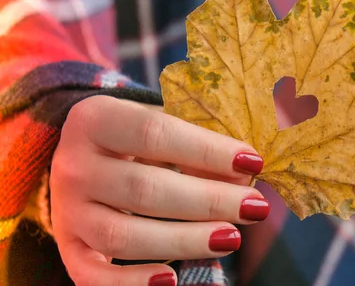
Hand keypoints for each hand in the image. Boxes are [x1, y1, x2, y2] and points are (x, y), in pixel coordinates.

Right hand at [50, 95, 268, 285]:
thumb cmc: (134, 137)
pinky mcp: (68, 246)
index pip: (155, 133)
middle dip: (208, 201)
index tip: (253, 163)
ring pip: (123, 235)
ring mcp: (67, 210)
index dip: (207, 150)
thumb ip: (197, 145)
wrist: (83, 156)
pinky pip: (92, 275)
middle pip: (144, 189)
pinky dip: (131, 283)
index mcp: (95, 119)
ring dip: (184, 241)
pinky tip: (172, 278)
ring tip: (231, 238)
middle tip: (254, 207)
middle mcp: (74, 165)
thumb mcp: (160, 125)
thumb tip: (244, 176)